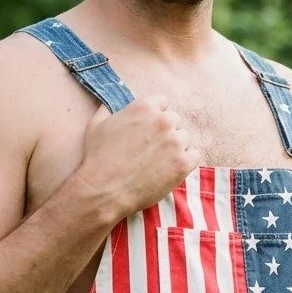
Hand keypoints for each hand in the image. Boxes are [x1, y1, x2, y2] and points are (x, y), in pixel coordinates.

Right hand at [75, 96, 197, 216]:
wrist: (103, 190)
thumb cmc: (98, 158)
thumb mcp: (97, 125)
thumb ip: (108, 108)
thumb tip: (112, 102)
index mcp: (145, 107)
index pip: (163, 103)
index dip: (156, 115)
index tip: (149, 128)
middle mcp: (163, 121)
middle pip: (175, 120)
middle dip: (165, 132)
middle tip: (151, 148)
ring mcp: (176, 142)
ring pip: (185, 138)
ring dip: (175, 147)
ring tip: (157, 161)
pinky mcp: (183, 163)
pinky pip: (194, 155)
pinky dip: (185, 161)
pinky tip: (169, 168)